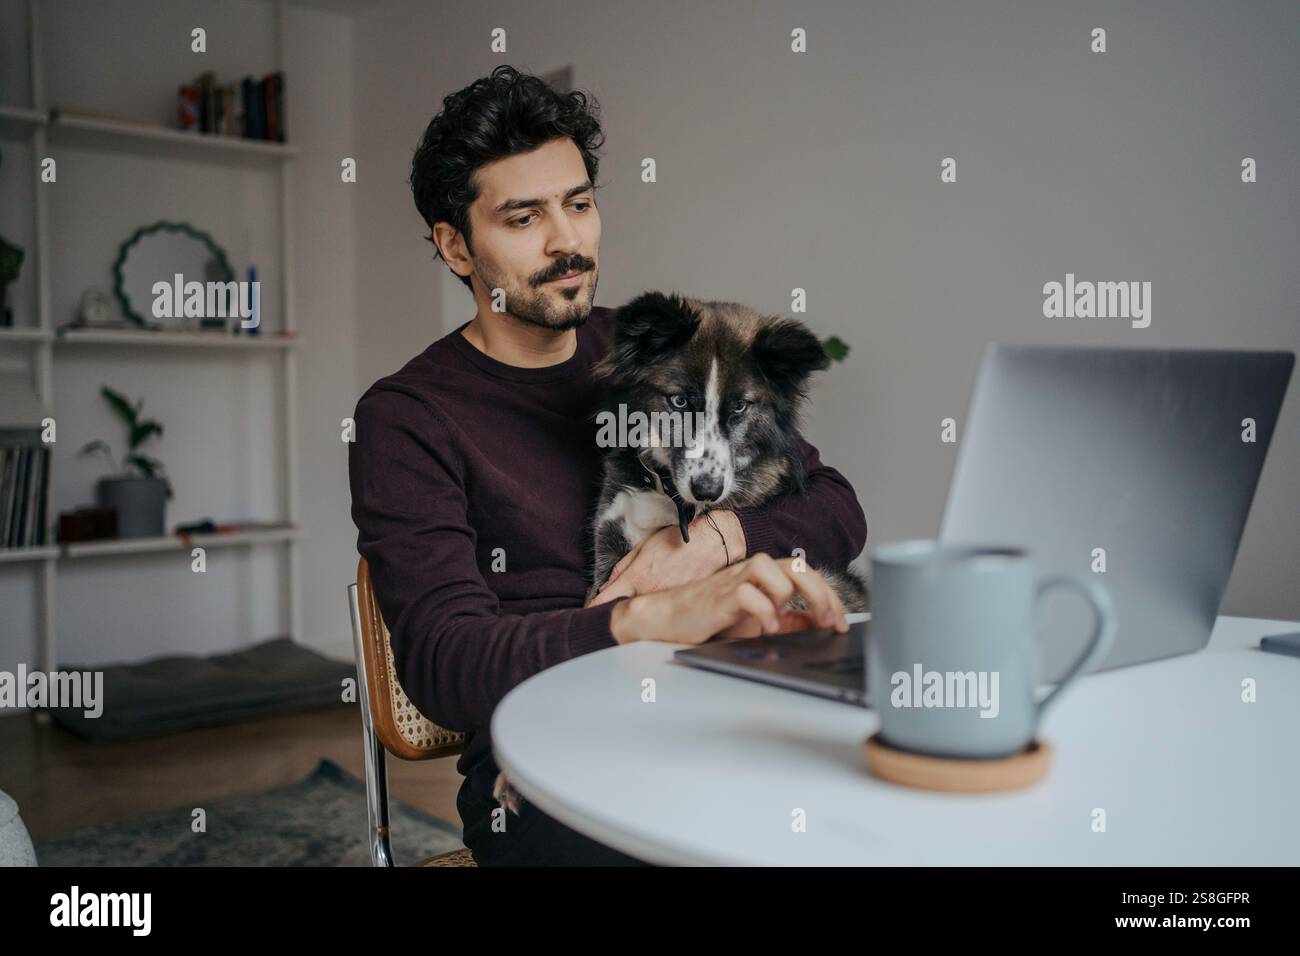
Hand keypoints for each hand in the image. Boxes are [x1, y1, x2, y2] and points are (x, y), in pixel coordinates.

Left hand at [589, 510, 744, 606]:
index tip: (588, 614)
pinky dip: (662, 612)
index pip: (605, 601)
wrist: (715, 542)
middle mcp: (651, 594)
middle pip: (626, 611)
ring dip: (642, 614)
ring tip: (647, 606)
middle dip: (619, 611)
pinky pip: (666, 614)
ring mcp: (668, 603)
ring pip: (646, 615)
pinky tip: (666, 606)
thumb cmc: (679, 539)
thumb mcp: (645, 546)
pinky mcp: (683, 607)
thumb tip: (607, 586)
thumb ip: (624, 567)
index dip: (594, 608)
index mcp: (637, 578)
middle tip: (616, 609)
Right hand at [609, 554, 848, 645]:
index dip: (828, 596)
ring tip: (782, 620)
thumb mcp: (756, 623)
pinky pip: (745, 593)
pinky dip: (761, 610)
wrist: (667, 620)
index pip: (804, 574)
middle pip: (794, 566)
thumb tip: (816, 625)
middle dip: (820, 592)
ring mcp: (733, 581)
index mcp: (763, 576)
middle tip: (831, 620)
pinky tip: (765, 627)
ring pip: (770, 568)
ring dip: (784, 594)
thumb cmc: (708, 619)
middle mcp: (750, 573)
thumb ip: (785, 622)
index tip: (840, 622)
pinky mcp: (717, 596)